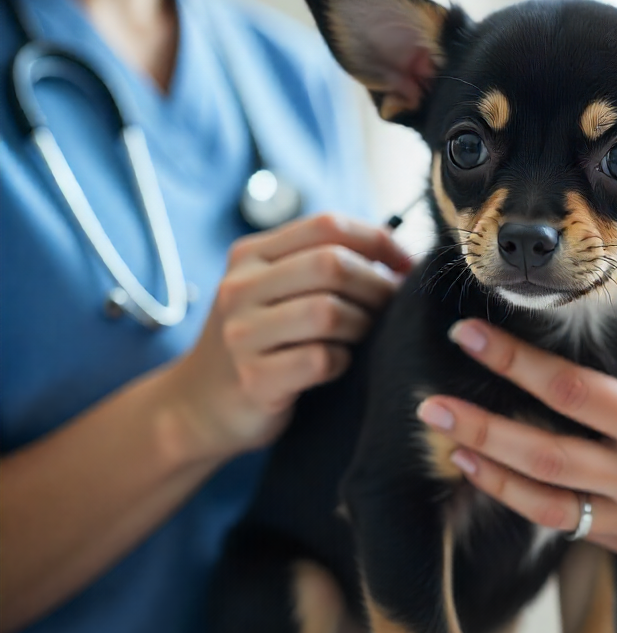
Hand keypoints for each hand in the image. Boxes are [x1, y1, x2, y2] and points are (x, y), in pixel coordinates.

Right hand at [171, 213, 411, 460]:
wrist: (196, 408)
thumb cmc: (259, 343)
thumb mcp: (274, 291)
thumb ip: (320, 264)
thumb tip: (400, 257)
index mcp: (251, 255)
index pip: (327, 225)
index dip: (378, 240)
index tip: (406, 265)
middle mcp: (240, 287)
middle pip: (332, 264)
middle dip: (377, 285)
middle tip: (393, 307)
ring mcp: (242, 334)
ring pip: (329, 312)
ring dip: (363, 325)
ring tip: (365, 336)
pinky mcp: (254, 379)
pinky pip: (320, 360)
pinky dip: (342, 362)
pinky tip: (338, 366)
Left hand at [416, 313, 616, 560]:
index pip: (574, 391)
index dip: (516, 362)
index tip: (470, 336)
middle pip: (546, 452)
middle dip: (482, 426)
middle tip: (429, 403)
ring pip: (546, 500)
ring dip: (490, 471)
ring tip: (447, 441)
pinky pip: (563, 524)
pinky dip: (520, 499)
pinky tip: (487, 474)